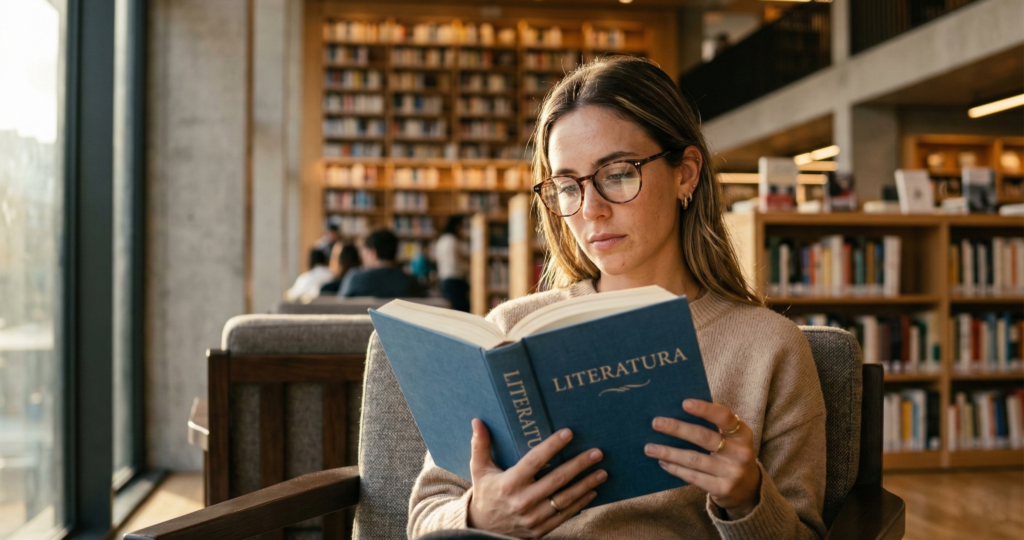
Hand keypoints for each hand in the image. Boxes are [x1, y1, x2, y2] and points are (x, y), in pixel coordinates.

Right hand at [466, 419, 606, 537]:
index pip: (534, 461)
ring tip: (602, 471)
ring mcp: (533, 517)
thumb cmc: (485, 493)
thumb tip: (477, 421)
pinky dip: (581, 503)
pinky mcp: (541, 529)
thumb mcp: (479, 469)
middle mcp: (522, 501)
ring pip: (565, 499)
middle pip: (556, 480)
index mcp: (509, 483)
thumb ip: (480, 445)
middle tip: (597, 453)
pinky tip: (593, 491)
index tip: (568, 433)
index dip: (552, 446)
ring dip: (586, 485)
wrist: (483, 529)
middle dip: (579, 465)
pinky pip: (565, 515)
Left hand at [644, 399, 761, 518]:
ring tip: (650, 448)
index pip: (724, 417)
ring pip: (694, 459)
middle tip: (656, 423)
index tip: (684, 403)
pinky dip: (675, 469)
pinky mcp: (722, 489)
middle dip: (677, 429)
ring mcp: (732, 472)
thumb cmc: (730, 453)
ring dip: (669, 452)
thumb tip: (676, 410)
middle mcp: (740, 452)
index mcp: (742, 433)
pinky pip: (693, 477)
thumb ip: (712, 425)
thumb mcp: (731, 438)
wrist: (748, 489)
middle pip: (704, 437)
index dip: (705, 409)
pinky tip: (662, 462)